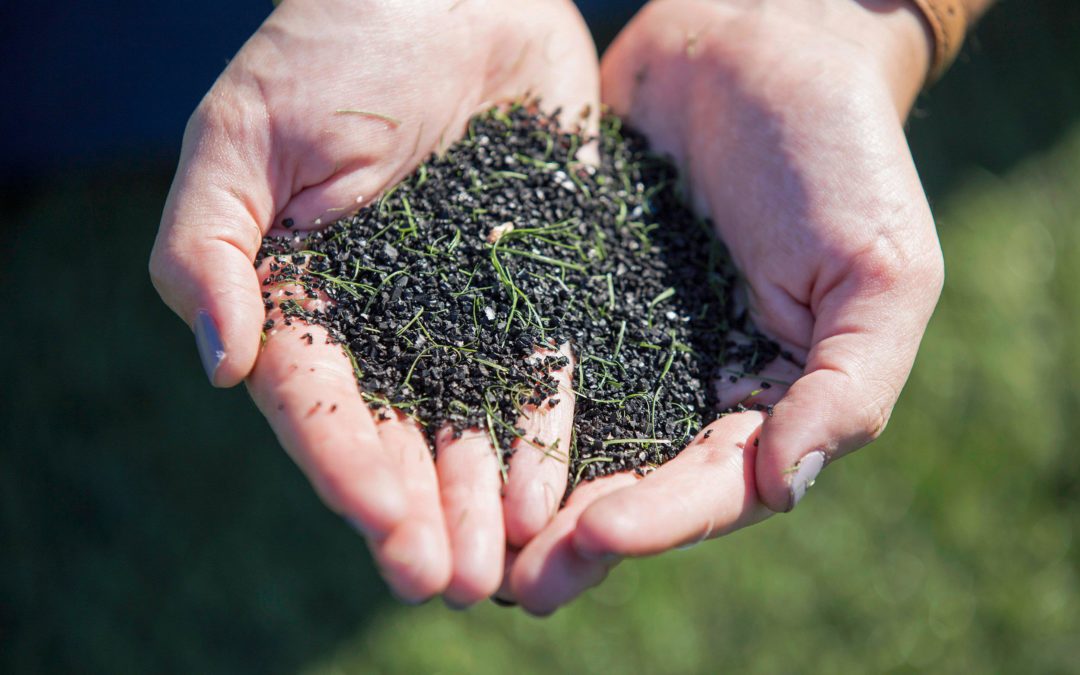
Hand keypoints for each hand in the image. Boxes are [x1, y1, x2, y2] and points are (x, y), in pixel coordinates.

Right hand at [149, 0, 597, 605]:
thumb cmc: (334, 44)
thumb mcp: (245, 136)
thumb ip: (209, 248)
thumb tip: (220, 364)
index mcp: (309, 298)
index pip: (321, 406)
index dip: (349, 473)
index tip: (389, 529)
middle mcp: (390, 320)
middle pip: (402, 436)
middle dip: (425, 512)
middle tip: (453, 581)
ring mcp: (467, 307)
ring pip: (475, 419)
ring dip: (489, 497)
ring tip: (509, 566)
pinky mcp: (540, 283)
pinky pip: (549, 365)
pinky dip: (552, 428)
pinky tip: (563, 490)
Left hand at [505, 0, 944, 613]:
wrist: (762, 40)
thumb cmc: (840, 153)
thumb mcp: (879, 273)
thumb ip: (846, 387)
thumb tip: (784, 487)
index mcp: (768, 397)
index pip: (714, 484)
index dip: (661, 519)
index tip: (596, 534)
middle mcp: (689, 384)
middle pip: (633, 482)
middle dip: (576, 536)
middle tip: (516, 585)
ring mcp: (626, 341)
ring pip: (572, 438)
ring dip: (523, 494)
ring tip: (468, 541)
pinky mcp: (572, 292)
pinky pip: (532, 357)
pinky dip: (496, 402)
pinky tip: (447, 437)